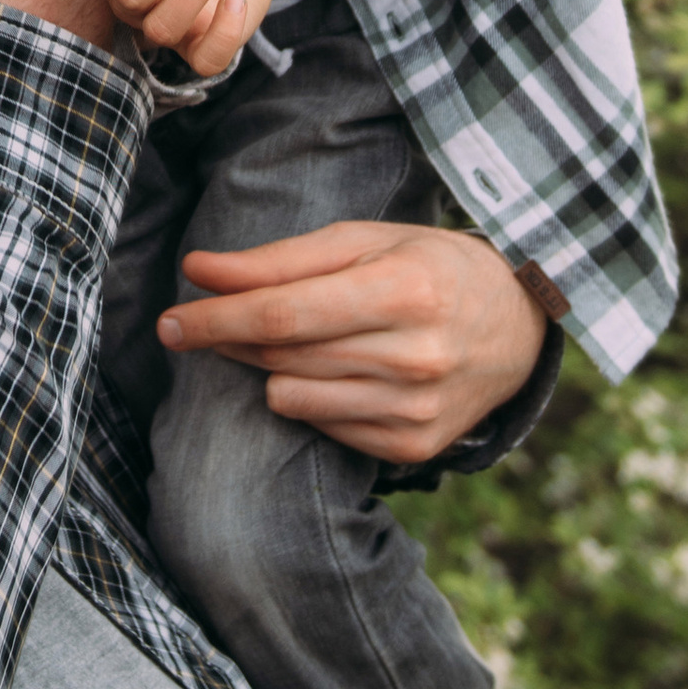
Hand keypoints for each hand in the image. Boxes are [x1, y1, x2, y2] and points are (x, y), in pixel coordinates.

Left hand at [158, 222, 547, 465]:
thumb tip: (198, 270)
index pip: (282, 316)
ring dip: (270, 368)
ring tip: (301, 339)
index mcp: (404, 292)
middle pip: (280, 357)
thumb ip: (277, 260)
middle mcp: (414, 356)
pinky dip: (312, 397)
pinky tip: (343, 371)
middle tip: (204, 321)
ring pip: (291, 397)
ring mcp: (417, 409)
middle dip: (228, 339)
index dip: (214, 320)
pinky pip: (321, 426)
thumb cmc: (429, 267)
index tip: (169, 321)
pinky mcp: (414, 446)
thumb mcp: (362, 242)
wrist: (518, 324)